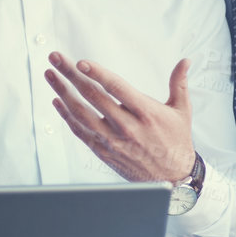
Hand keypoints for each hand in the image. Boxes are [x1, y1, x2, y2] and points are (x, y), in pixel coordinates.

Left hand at [45, 54, 194, 182]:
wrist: (171, 178)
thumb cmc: (175, 141)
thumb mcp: (182, 111)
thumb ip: (179, 83)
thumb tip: (185, 61)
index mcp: (145, 113)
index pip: (116, 88)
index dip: (97, 74)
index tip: (81, 62)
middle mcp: (126, 126)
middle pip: (93, 96)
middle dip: (71, 75)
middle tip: (56, 58)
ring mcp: (112, 140)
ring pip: (81, 113)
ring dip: (62, 92)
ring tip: (50, 74)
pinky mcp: (103, 151)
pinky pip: (80, 131)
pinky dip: (66, 115)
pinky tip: (57, 100)